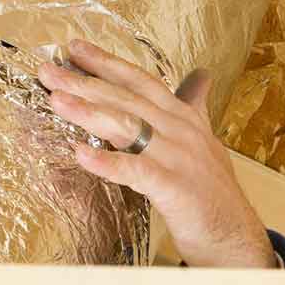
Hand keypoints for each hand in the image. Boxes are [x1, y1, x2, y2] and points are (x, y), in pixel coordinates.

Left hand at [39, 40, 277, 268]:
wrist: (236, 236)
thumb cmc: (212, 192)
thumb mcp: (203, 141)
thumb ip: (194, 107)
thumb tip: (200, 76)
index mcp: (183, 117)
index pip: (140, 80)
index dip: (106, 62)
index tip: (74, 48)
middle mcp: (181, 130)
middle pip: (126, 98)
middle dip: (85, 82)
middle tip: (48, 71)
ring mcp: (180, 158)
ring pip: (128, 126)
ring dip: (89, 112)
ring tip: (56, 101)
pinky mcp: (175, 188)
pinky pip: (136, 171)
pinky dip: (107, 163)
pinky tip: (80, 154)